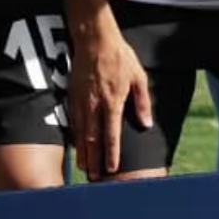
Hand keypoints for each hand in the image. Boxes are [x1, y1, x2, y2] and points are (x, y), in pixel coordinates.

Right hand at [70, 22, 152, 177]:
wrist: (95, 39)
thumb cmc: (120, 57)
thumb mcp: (139, 77)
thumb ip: (142, 102)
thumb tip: (146, 124)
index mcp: (113, 102)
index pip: (112, 135)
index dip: (112, 154)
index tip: (113, 169)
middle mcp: (95, 105)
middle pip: (93, 139)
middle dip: (94, 160)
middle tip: (94, 178)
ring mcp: (81, 101)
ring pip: (81, 133)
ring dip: (83, 152)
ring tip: (84, 168)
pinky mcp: (72, 95)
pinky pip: (73, 121)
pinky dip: (75, 137)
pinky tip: (77, 146)